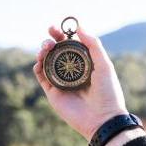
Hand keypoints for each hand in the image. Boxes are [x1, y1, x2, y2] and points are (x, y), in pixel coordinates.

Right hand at [33, 26, 127, 140]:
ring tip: (46, 48)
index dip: (62, 35)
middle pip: (56, 52)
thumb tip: (79, 27)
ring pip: (46, 62)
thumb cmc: (107, 91)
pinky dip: (38, 67)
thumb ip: (93, 44)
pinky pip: (42, 77)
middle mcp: (71, 71)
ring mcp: (61, 81)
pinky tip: (39, 62)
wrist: (102, 118)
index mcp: (84, 63)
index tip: (56, 27)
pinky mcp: (53, 92)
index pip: (69, 45)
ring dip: (43, 52)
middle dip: (51, 40)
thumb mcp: (104, 64)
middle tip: (50, 35)